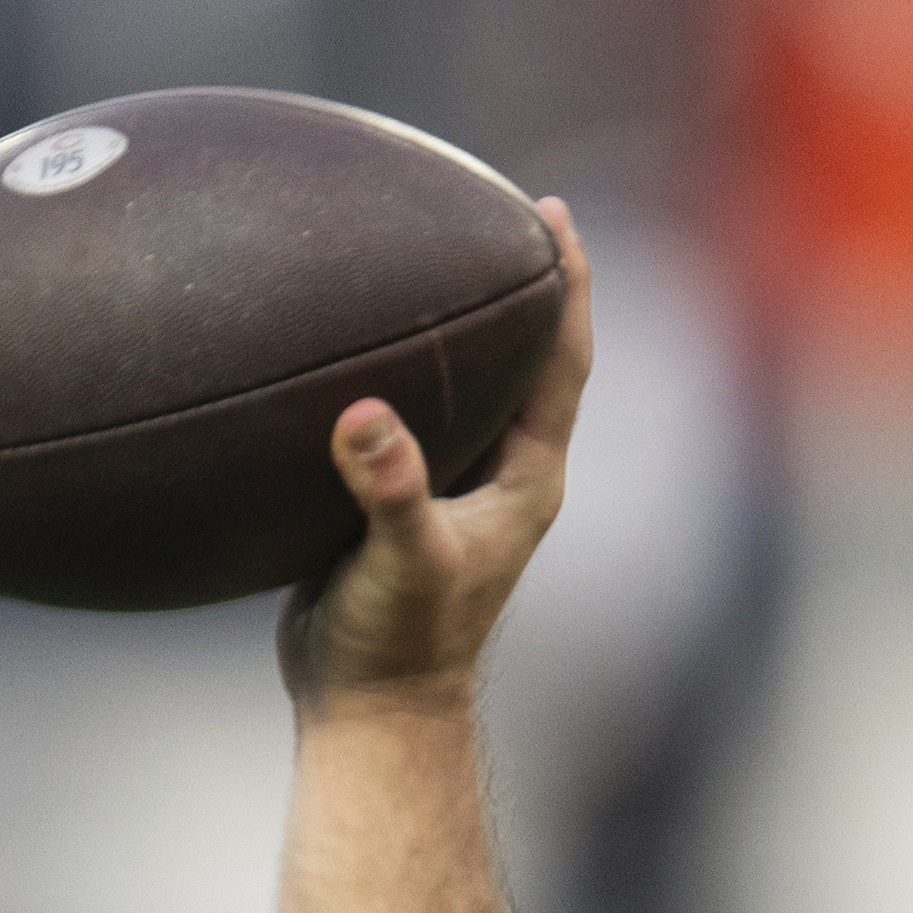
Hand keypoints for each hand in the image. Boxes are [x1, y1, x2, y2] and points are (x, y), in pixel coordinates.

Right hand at [276, 197, 593, 717]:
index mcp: (527, 477)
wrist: (371, 709)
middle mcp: (501, 474)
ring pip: (467, 384)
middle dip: (517, 283)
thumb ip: (389, 491)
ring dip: (456, 324)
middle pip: (527, 357)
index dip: (566, 285)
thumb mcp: (401, 563)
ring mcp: (453, 487)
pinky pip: (408, 415)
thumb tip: (366, 417)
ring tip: (420, 250)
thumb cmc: (400, 645)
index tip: (551, 214)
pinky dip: (392, 370)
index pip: (564, 360)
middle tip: (490, 203)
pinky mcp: (401, 502)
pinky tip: (345, 336)